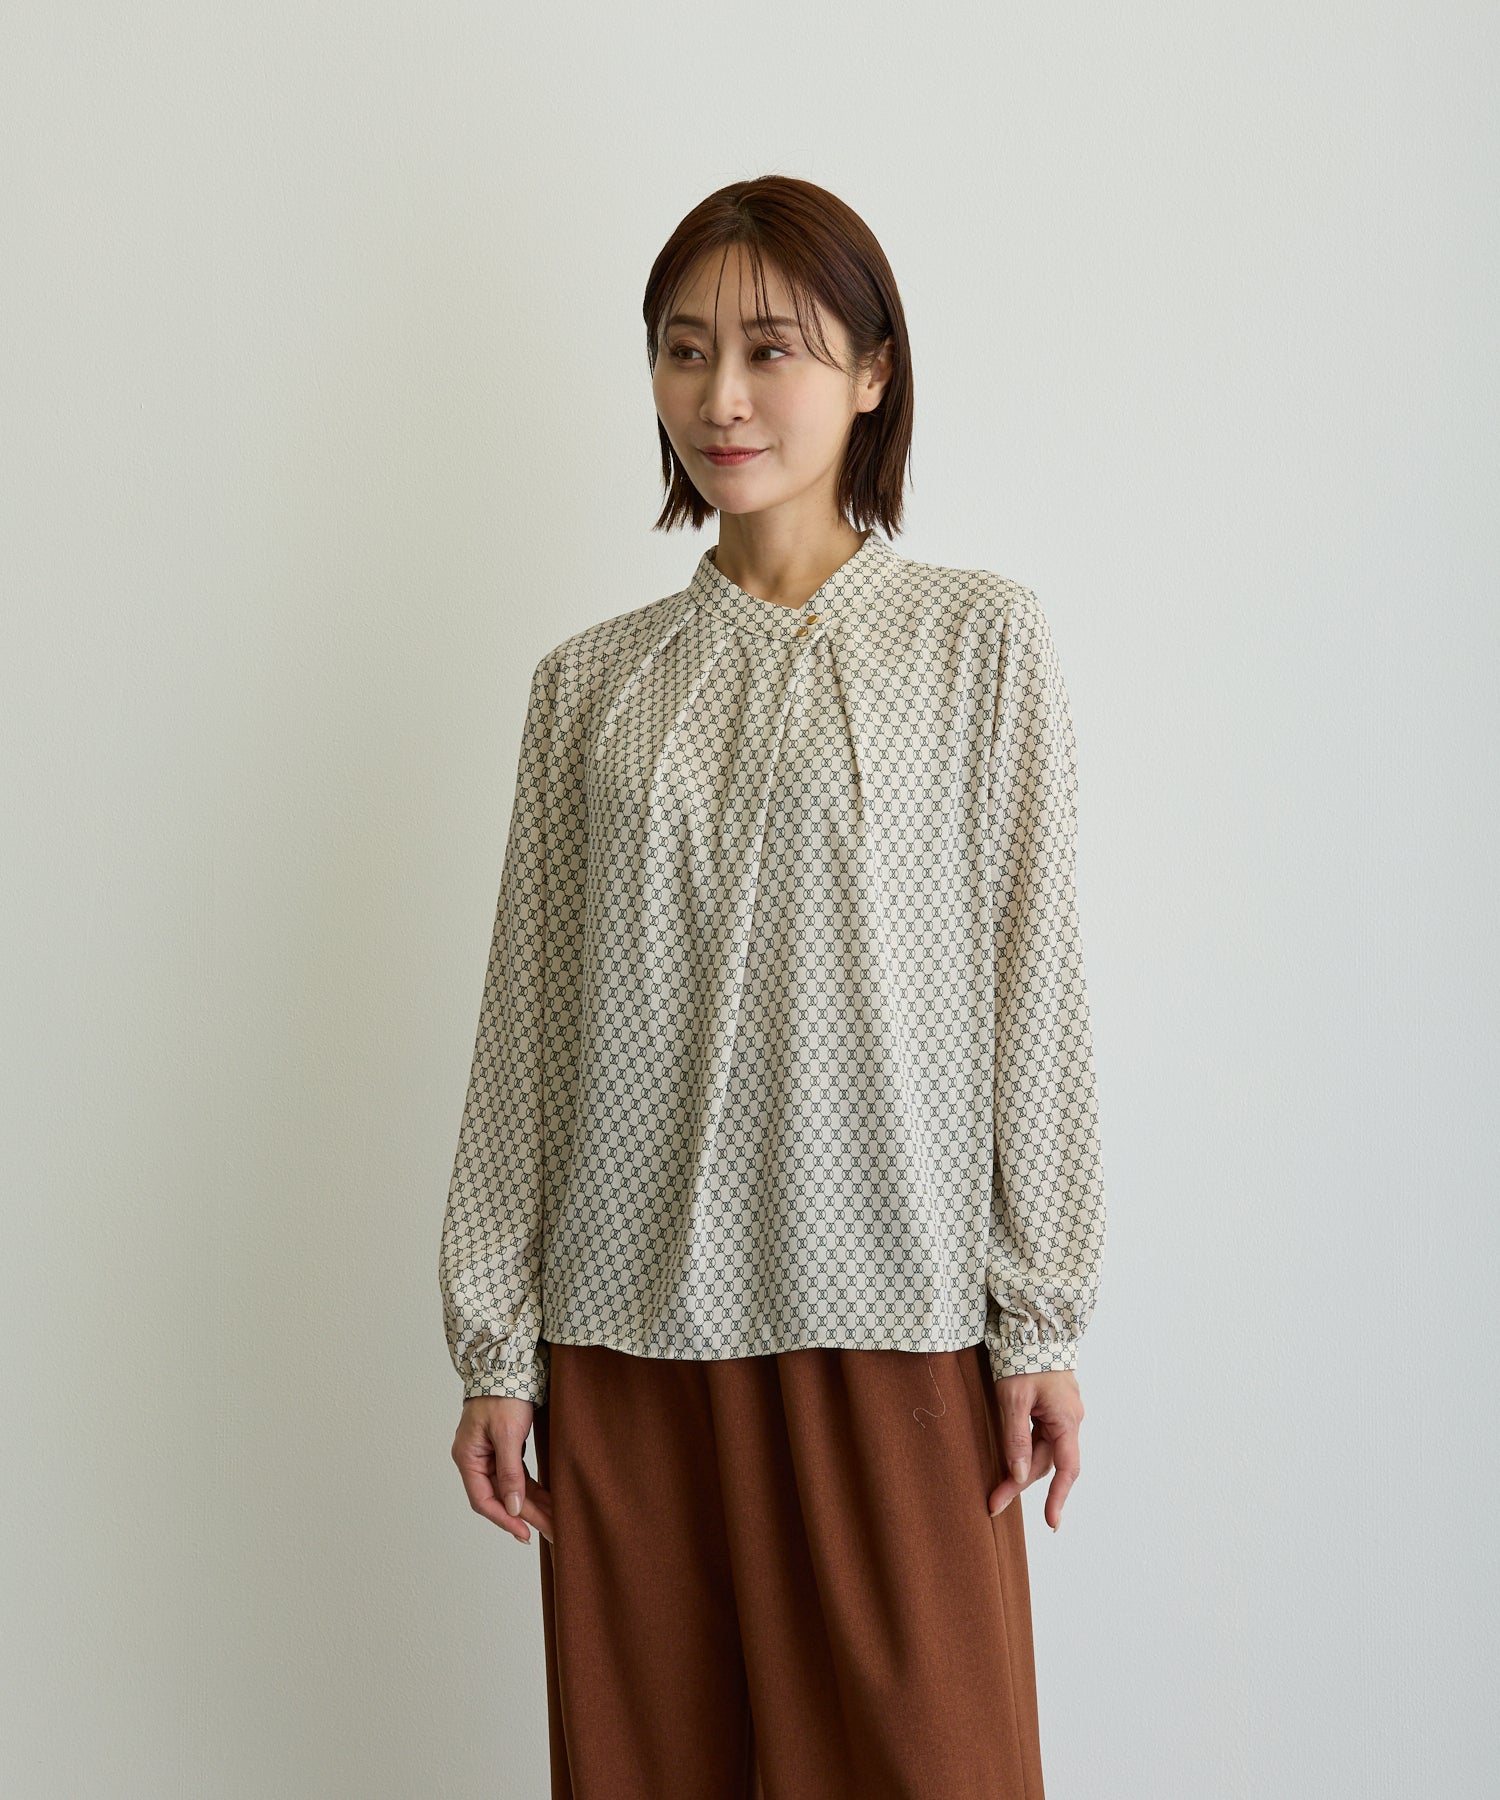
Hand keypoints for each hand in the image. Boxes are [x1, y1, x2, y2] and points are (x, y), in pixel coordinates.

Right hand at [451, 1396, 554, 1544]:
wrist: (507, 1365)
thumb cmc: (503, 1394)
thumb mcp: (507, 1434)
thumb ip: (509, 1472)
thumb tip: (513, 1507)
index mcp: (468, 1458)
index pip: (483, 1500)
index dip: (505, 1519)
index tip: (526, 1532)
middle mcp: (476, 1460)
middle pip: (500, 1497)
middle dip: (525, 1515)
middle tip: (550, 1531)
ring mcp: (489, 1455)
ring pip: (511, 1489)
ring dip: (532, 1505)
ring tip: (554, 1522)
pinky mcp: (504, 1449)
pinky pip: (517, 1476)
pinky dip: (532, 1489)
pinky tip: (547, 1501)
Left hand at [986, 1370, 1083, 1531]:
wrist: (1032, 1323)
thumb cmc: (1023, 1357)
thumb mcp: (1013, 1399)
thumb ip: (1017, 1438)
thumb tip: (1020, 1474)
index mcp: (1066, 1419)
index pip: (1067, 1469)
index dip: (1058, 1498)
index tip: (1051, 1523)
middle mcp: (1070, 1418)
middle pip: (1046, 1461)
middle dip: (1020, 1482)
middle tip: (993, 1502)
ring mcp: (1062, 1411)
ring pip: (1042, 1449)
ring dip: (1021, 1467)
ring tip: (997, 1489)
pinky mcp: (1052, 1404)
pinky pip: (1040, 1435)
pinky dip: (1025, 1450)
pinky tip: (1011, 1460)